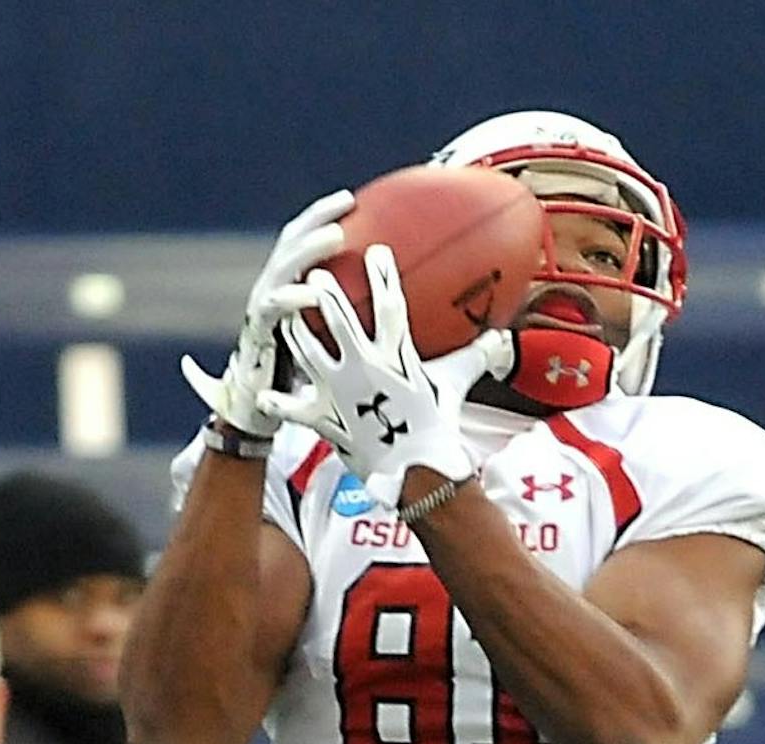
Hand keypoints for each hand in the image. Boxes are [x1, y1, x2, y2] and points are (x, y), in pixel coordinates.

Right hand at [182, 189, 353, 440]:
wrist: (257, 407)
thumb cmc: (295, 374)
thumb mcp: (322, 343)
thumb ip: (343, 323)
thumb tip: (385, 315)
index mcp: (287, 285)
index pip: (304, 240)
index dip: (324, 216)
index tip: (353, 200)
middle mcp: (272, 288)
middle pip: (292, 241)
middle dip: (317, 218)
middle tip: (346, 204)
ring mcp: (262, 307)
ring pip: (284, 267)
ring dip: (308, 249)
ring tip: (335, 237)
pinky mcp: (257, 332)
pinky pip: (276, 309)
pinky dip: (294, 297)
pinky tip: (316, 292)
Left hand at [272, 250, 509, 506]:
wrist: (419, 472)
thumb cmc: (437, 426)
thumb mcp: (454, 385)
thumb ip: (471, 357)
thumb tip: (499, 340)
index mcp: (396, 355)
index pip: (390, 305)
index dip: (383, 276)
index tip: (375, 250)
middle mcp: (365, 368)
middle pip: (341, 322)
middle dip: (327, 295)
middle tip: (317, 275)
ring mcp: (342, 394)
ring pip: (310, 355)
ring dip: (296, 333)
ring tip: (286, 315)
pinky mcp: (327, 420)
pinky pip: (297, 410)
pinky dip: (281, 404)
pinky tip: (265, 395)